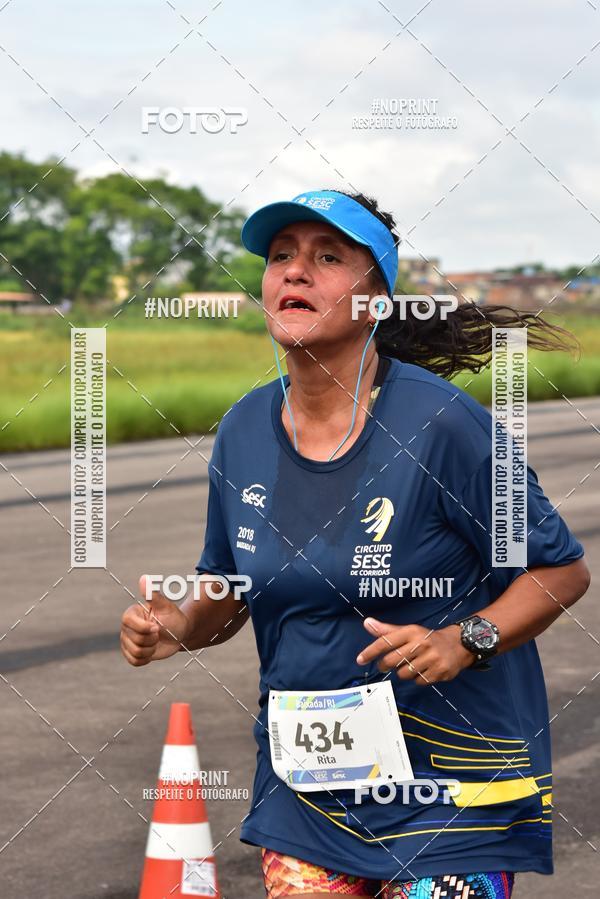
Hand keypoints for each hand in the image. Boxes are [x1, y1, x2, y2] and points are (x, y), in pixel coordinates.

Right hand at [120, 574, 190, 666]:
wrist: (179, 635)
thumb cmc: (173, 618)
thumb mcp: (166, 607)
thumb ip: (153, 595)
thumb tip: (144, 578)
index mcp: (131, 613)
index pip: (128, 622)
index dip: (144, 628)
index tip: (157, 627)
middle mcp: (126, 628)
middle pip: (135, 640)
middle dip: (152, 639)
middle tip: (159, 633)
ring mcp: (127, 641)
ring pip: (136, 652)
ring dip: (151, 649)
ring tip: (156, 641)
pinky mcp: (131, 654)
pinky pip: (135, 662)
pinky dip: (147, 658)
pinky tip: (152, 650)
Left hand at [356, 618, 473, 684]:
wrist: (458, 645)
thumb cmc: (426, 638)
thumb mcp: (408, 631)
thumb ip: (387, 630)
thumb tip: (367, 623)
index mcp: (411, 632)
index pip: (385, 641)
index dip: (370, 651)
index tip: (360, 660)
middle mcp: (421, 643)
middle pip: (392, 661)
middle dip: (385, 665)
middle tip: (386, 663)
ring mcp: (432, 658)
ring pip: (404, 674)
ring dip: (403, 672)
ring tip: (411, 665)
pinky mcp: (439, 671)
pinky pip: (418, 682)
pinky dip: (417, 679)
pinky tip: (423, 670)